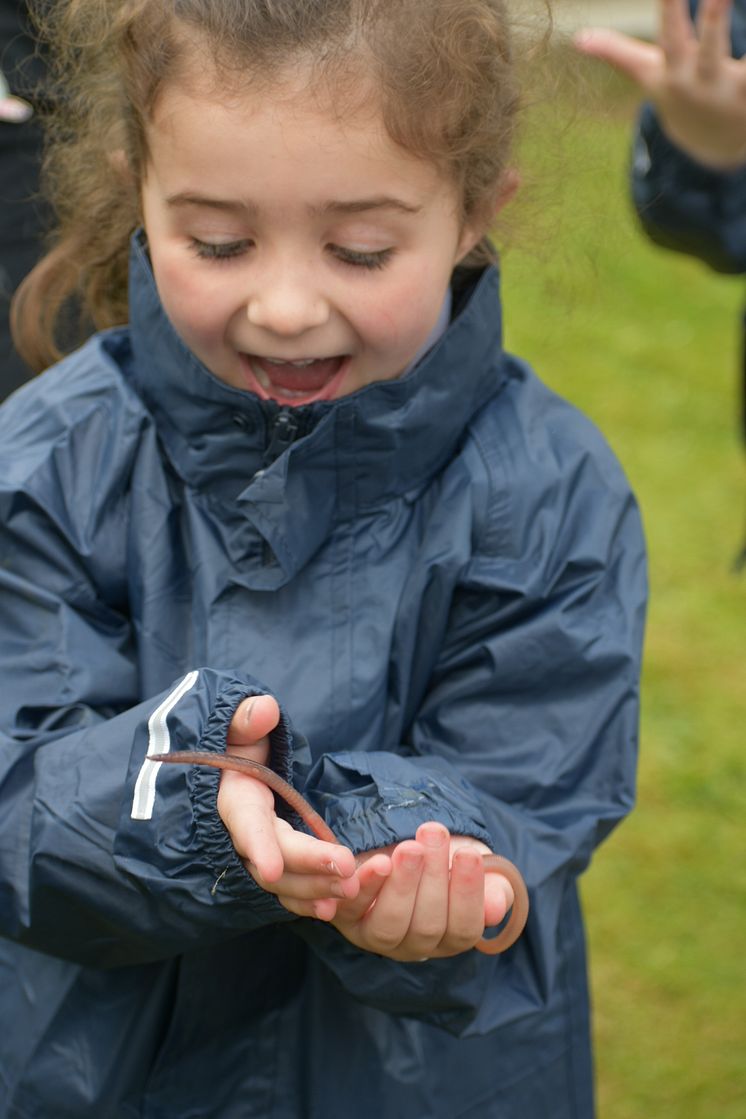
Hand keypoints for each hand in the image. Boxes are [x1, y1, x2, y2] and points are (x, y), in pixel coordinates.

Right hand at [217, 695, 359, 918]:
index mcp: (236, 799)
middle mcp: (245, 835)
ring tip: (351, 890)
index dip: (258, 847)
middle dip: (308, 866)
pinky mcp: (277, 865)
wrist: (231, 771)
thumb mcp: (237, 727)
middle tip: (347, 868)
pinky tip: (335, 909)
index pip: (246, 826)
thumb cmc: (237, 744)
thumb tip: (266, 709)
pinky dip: (310, 900)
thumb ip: (247, 720)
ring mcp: (260, 855)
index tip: (271, 869)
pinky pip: (292, 890)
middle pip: (275, 859)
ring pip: (285, 883)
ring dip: (316, 889)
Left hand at [330, 822, 513, 961]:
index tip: (469, 854)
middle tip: (435, 835)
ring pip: (390, 924)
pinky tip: (377, 862)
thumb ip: (492, 888)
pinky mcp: (347, 918)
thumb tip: (495, 908)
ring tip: (410, 847)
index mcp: (449, 936)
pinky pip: (354, 909)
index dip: (468, 893)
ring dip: (402, 885)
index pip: (464, 929)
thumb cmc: (443, 861)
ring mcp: (378, 936)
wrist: (397, 847)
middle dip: (433, 878)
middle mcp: (414, 945)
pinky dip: (365, 886)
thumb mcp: (471, 869)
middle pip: (428, 926)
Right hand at [575, 0, 745, 169]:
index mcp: (676, 70)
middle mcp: (703, 80)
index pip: (668, 29)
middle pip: (709, 41)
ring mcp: (734, 91)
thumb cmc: (680, 98)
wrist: (711, 151)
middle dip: (715, 13)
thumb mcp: (649, 77)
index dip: (670, 4)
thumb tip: (578, 38)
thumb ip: (616, 54)